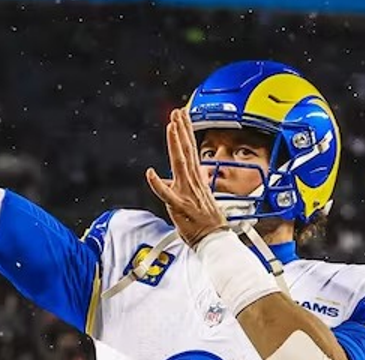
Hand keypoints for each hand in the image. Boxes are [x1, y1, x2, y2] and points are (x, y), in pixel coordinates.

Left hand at [146, 109, 227, 247]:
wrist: (214, 240)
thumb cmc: (204, 223)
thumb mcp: (193, 200)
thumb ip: (180, 186)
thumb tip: (167, 180)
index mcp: (196, 180)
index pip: (191, 151)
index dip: (186, 133)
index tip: (182, 117)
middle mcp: (192, 183)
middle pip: (187, 151)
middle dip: (182, 130)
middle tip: (177, 113)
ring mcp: (187, 193)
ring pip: (180, 164)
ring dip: (175, 144)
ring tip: (172, 127)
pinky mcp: (180, 207)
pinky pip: (167, 194)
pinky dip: (158, 184)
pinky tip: (150, 173)